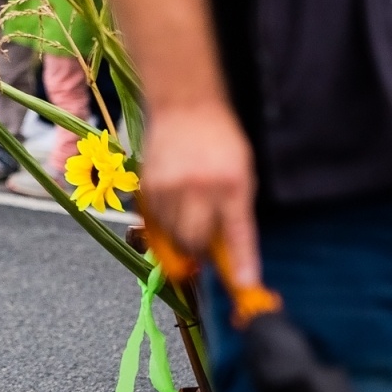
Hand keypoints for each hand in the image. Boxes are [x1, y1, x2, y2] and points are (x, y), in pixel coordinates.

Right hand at [137, 101, 260, 288]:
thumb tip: (228, 252)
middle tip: (204, 246)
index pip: (239, 233)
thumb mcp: (242, 174)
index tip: (243, 284)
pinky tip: (174, 203)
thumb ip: (236, 212)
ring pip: (172, 234)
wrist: (185, 107)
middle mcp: (199, 187)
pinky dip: (164, 221)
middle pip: (195, 241)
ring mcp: (170, 186)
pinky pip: (155, 220)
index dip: (242, 263)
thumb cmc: (220, 140)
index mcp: (232, 184)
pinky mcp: (148, 185)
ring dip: (181, 236)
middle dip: (199, 252)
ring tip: (189, 215)